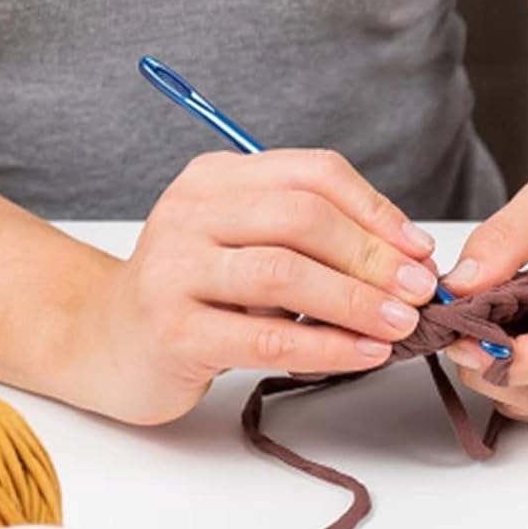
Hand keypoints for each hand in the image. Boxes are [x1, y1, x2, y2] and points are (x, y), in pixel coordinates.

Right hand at [76, 151, 439, 423]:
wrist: (107, 342)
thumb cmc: (200, 295)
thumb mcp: (253, 247)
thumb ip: (316, 240)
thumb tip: (411, 256)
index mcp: (217, 178)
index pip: (313, 174)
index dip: (377, 211)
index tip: (420, 250)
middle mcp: (190, 212)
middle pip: (302, 218)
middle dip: (374, 256)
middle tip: (419, 291)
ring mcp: (173, 268)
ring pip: (284, 273)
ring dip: (357, 300)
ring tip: (401, 324)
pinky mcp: (170, 329)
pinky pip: (265, 335)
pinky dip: (326, 345)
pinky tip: (364, 354)